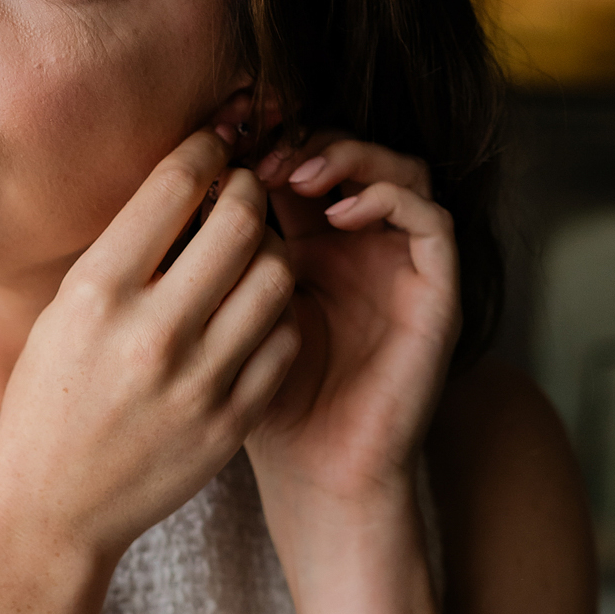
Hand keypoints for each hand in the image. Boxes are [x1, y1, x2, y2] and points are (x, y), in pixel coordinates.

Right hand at [0, 131, 299, 570]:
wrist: (55, 508)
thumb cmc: (51, 399)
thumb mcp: (64, 313)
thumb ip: (125, 252)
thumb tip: (187, 182)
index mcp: (97, 294)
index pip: (174, 185)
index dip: (204, 150)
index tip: (212, 149)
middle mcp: (151, 333)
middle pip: (241, 221)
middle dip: (248, 191)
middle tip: (242, 194)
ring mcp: (198, 381)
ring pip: (277, 276)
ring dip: (270, 252)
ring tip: (251, 256)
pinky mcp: (232, 421)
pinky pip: (284, 339)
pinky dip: (276, 315)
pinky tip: (252, 316)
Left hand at [243, 134, 460, 518]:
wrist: (315, 473)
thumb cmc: (261, 402)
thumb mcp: (225, 314)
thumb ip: (214, 256)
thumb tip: (177, 182)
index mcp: (311, 246)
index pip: (302, 162)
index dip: (270, 141)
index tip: (226, 145)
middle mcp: (363, 248)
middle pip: (352, 153)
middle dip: (306, 139)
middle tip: (262, 153)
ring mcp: (403, 267)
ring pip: (400, 170)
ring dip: (351, 156)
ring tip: (298, 172)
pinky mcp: (437, 292)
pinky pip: (432, 220)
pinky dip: (390, 198)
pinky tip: (340, 211)